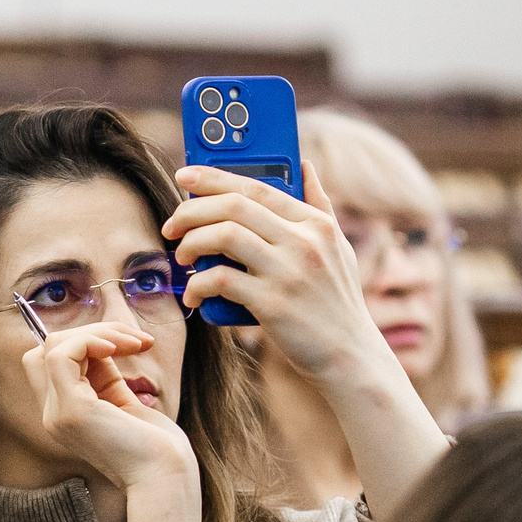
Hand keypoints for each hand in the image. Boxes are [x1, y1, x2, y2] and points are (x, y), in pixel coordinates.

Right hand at [19, 321, 202, 521]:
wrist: (166, 479)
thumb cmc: (158, 448)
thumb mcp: (126, 403)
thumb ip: (107, 377)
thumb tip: (104, 342)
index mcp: (66, 415)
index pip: (52, 364)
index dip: (86, 344)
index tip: (130, 346)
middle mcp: (54, 415)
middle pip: (45, 350)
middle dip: (90, 332)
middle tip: (135, 340)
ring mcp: (58, 413)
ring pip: (53, 346)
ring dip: (97, 332)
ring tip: (134, 343)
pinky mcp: (71, 409)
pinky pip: (61, 354)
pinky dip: (89, 340)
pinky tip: (118, 347)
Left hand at [164, 164, 390, 387]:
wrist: (350, 356)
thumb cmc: (336, 302)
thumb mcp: (337, 247)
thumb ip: (320, 204)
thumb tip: (305, 165)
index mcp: (316, 224)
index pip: (257, 187)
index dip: (215, 178)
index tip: (186, 177)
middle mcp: (304, 241)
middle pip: (234, 206)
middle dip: (191, 210)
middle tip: (171, 226)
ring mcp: (288, 272)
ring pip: (223, 236)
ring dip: (191, 243)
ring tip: (182, 257)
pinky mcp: (273, 304)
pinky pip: (220, 280)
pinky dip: (198, 284)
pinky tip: (194, 293)